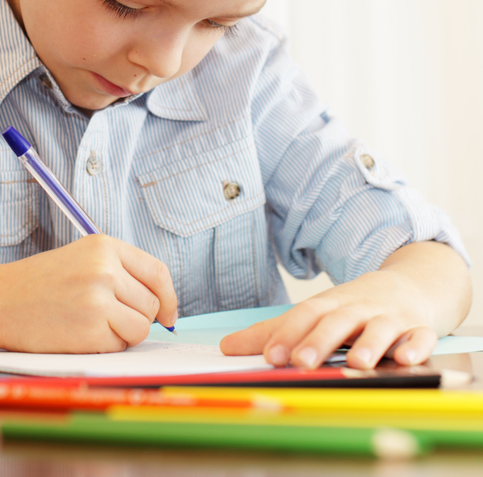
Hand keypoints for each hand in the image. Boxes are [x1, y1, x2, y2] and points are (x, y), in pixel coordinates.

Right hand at [0, 234, 176, 353]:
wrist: (0, 300)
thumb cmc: (40, 283)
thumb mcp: (81, 259)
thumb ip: (120, 272)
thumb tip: (163, 305)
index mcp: (104, 246)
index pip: (158, 273)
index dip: (169, 298)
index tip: (168, 314)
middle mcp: (104, 269)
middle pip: (152, 304)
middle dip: (137, 317)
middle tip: (107, 317)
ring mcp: (98, 299)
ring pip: (141, 328)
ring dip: (122, 334)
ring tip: (91, 324)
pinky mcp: (91, 330)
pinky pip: (120, 345)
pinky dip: (105, 346)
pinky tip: (79, 333)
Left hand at [219, 242, 469, 368]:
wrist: (411, 285)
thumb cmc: (352, 307)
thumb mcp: (314, 314)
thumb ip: (273, 332)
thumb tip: (226, 347)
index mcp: (328, 306)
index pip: (304, 316)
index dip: (287, 334)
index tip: (269, 356)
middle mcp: (358, 309)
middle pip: (337, 322)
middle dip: (320, 341)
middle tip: (302, 362)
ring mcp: (391, 317)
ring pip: (380, 328)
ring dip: (369, 344)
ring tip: (358, 363)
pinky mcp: (420, 329)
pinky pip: (421, 337)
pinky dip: (415, 346)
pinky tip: (407, 359)